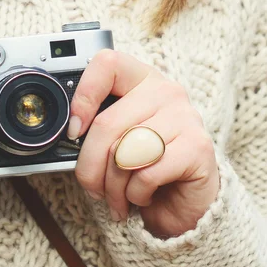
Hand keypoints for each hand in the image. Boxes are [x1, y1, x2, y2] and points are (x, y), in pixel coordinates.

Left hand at [70, 49, 218, 237]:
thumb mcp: (114, 142)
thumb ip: (95, 130)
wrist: (184, 201)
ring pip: (124, 152)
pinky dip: (136, 194)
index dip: (84, 96)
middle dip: (90, 166)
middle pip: (107, 123)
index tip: (74, 130)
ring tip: (117, 197)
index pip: (107, 64)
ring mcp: (185, 117)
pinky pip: (146, 174)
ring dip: (112, 187)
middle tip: (91, 187)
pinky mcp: (197, 147)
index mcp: (141, 80)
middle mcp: (166, 91)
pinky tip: (142, 196)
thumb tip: (69, 135)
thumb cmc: (142, 168)